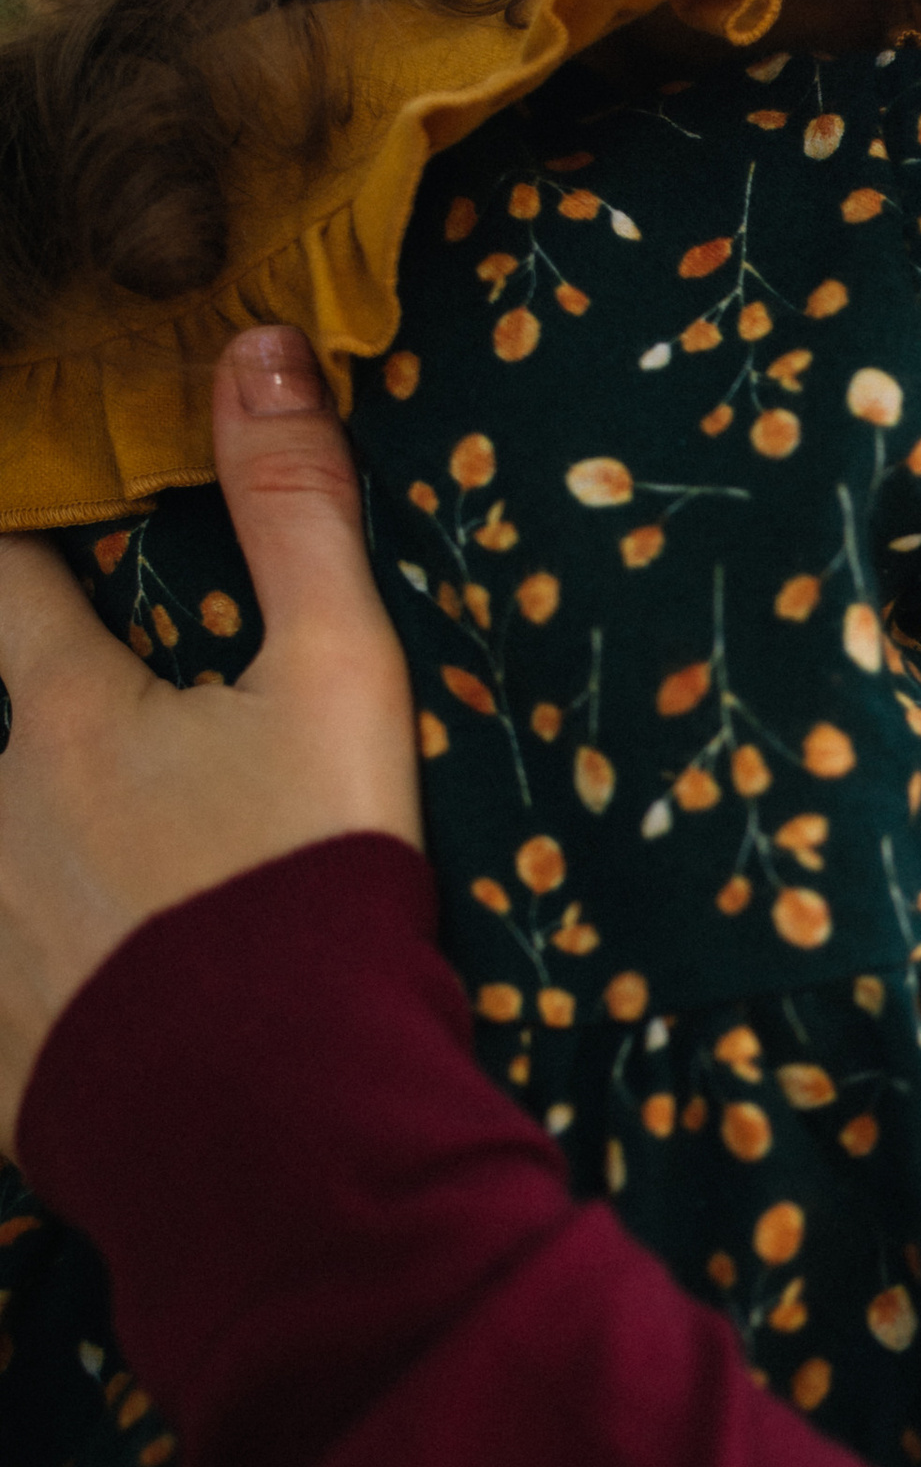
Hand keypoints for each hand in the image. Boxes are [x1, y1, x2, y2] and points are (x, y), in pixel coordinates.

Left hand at [0, 327, 421, 1151]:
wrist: (277, 1120)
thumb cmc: (312, 882)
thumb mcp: (341, 683)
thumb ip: (299, 516)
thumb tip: (262, 346)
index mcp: (66, 716)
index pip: (11, 585)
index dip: (23, 550)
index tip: (42, 544)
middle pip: (13, 736)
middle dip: (68, 738)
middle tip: (166, 784)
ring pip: (12, 861)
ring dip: (63, 866)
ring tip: (161, 904)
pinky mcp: (1, 1054)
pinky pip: (19, 988)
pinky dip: (58, 982)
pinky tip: (127, 1008)